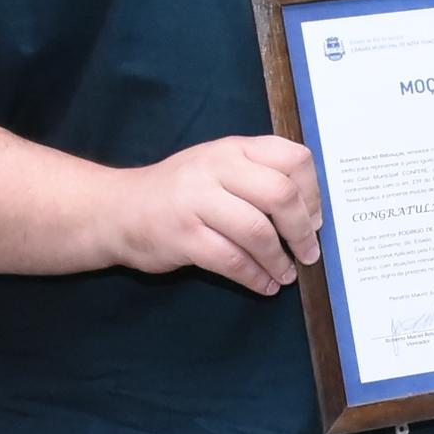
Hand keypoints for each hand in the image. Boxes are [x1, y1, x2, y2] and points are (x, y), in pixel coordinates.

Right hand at [100, 135, 318, 292]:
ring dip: (279, 260)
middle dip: (302, 230)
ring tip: (286, 274)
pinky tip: (263, 285)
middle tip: (308, 252)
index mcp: (233, 149)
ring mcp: (196, 200)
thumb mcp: (217, 168)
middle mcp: (216, 167)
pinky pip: (231, 260)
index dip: (313, 191)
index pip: (291, 157)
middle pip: (280, 194)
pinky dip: (254, 277)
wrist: (117, 209)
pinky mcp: (182, 235)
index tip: (315, 218)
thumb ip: (257, 176)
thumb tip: (310, 212)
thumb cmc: (179, 192)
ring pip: (257, 231)